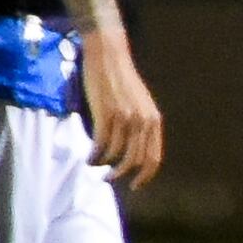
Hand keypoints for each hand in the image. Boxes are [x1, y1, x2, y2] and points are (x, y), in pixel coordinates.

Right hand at [76, 20, 164, 189]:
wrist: (109, 56)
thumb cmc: (122, 80)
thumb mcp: (140, 104)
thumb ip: (141, 126)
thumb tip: (133, 152)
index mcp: (154, 120)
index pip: (153, 158)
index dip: (145, 176)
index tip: (135, 185)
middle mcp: (143, 121)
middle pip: (134, 161)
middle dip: (121, 175)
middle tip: (108, 179)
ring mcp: (125, 118)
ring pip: (115, 155)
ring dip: (103, 165)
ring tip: (94, 165)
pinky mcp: (106, 114)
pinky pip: (100, 145)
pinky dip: (94, 155)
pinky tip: (89, 157)